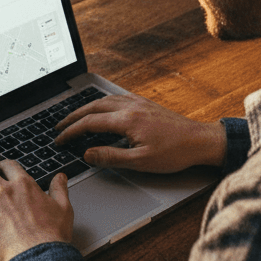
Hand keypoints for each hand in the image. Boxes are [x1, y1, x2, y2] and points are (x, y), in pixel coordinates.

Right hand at [55, 92, 225, 172]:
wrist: (200, 141)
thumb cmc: (174, 153)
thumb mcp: (140, 162)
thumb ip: (111, 157)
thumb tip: (88, 153)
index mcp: (127, 120)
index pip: (89, 123)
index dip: (71, 131)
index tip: (59, 139)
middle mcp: (130, 107)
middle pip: (93, 107)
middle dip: (73, 116)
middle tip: (59, 126)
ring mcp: (138, 103)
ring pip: (104, 100)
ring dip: (86, 108)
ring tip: (75, 118)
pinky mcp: (146, 104)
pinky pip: (117, 98)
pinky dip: (102, 103)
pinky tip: (102, 108)